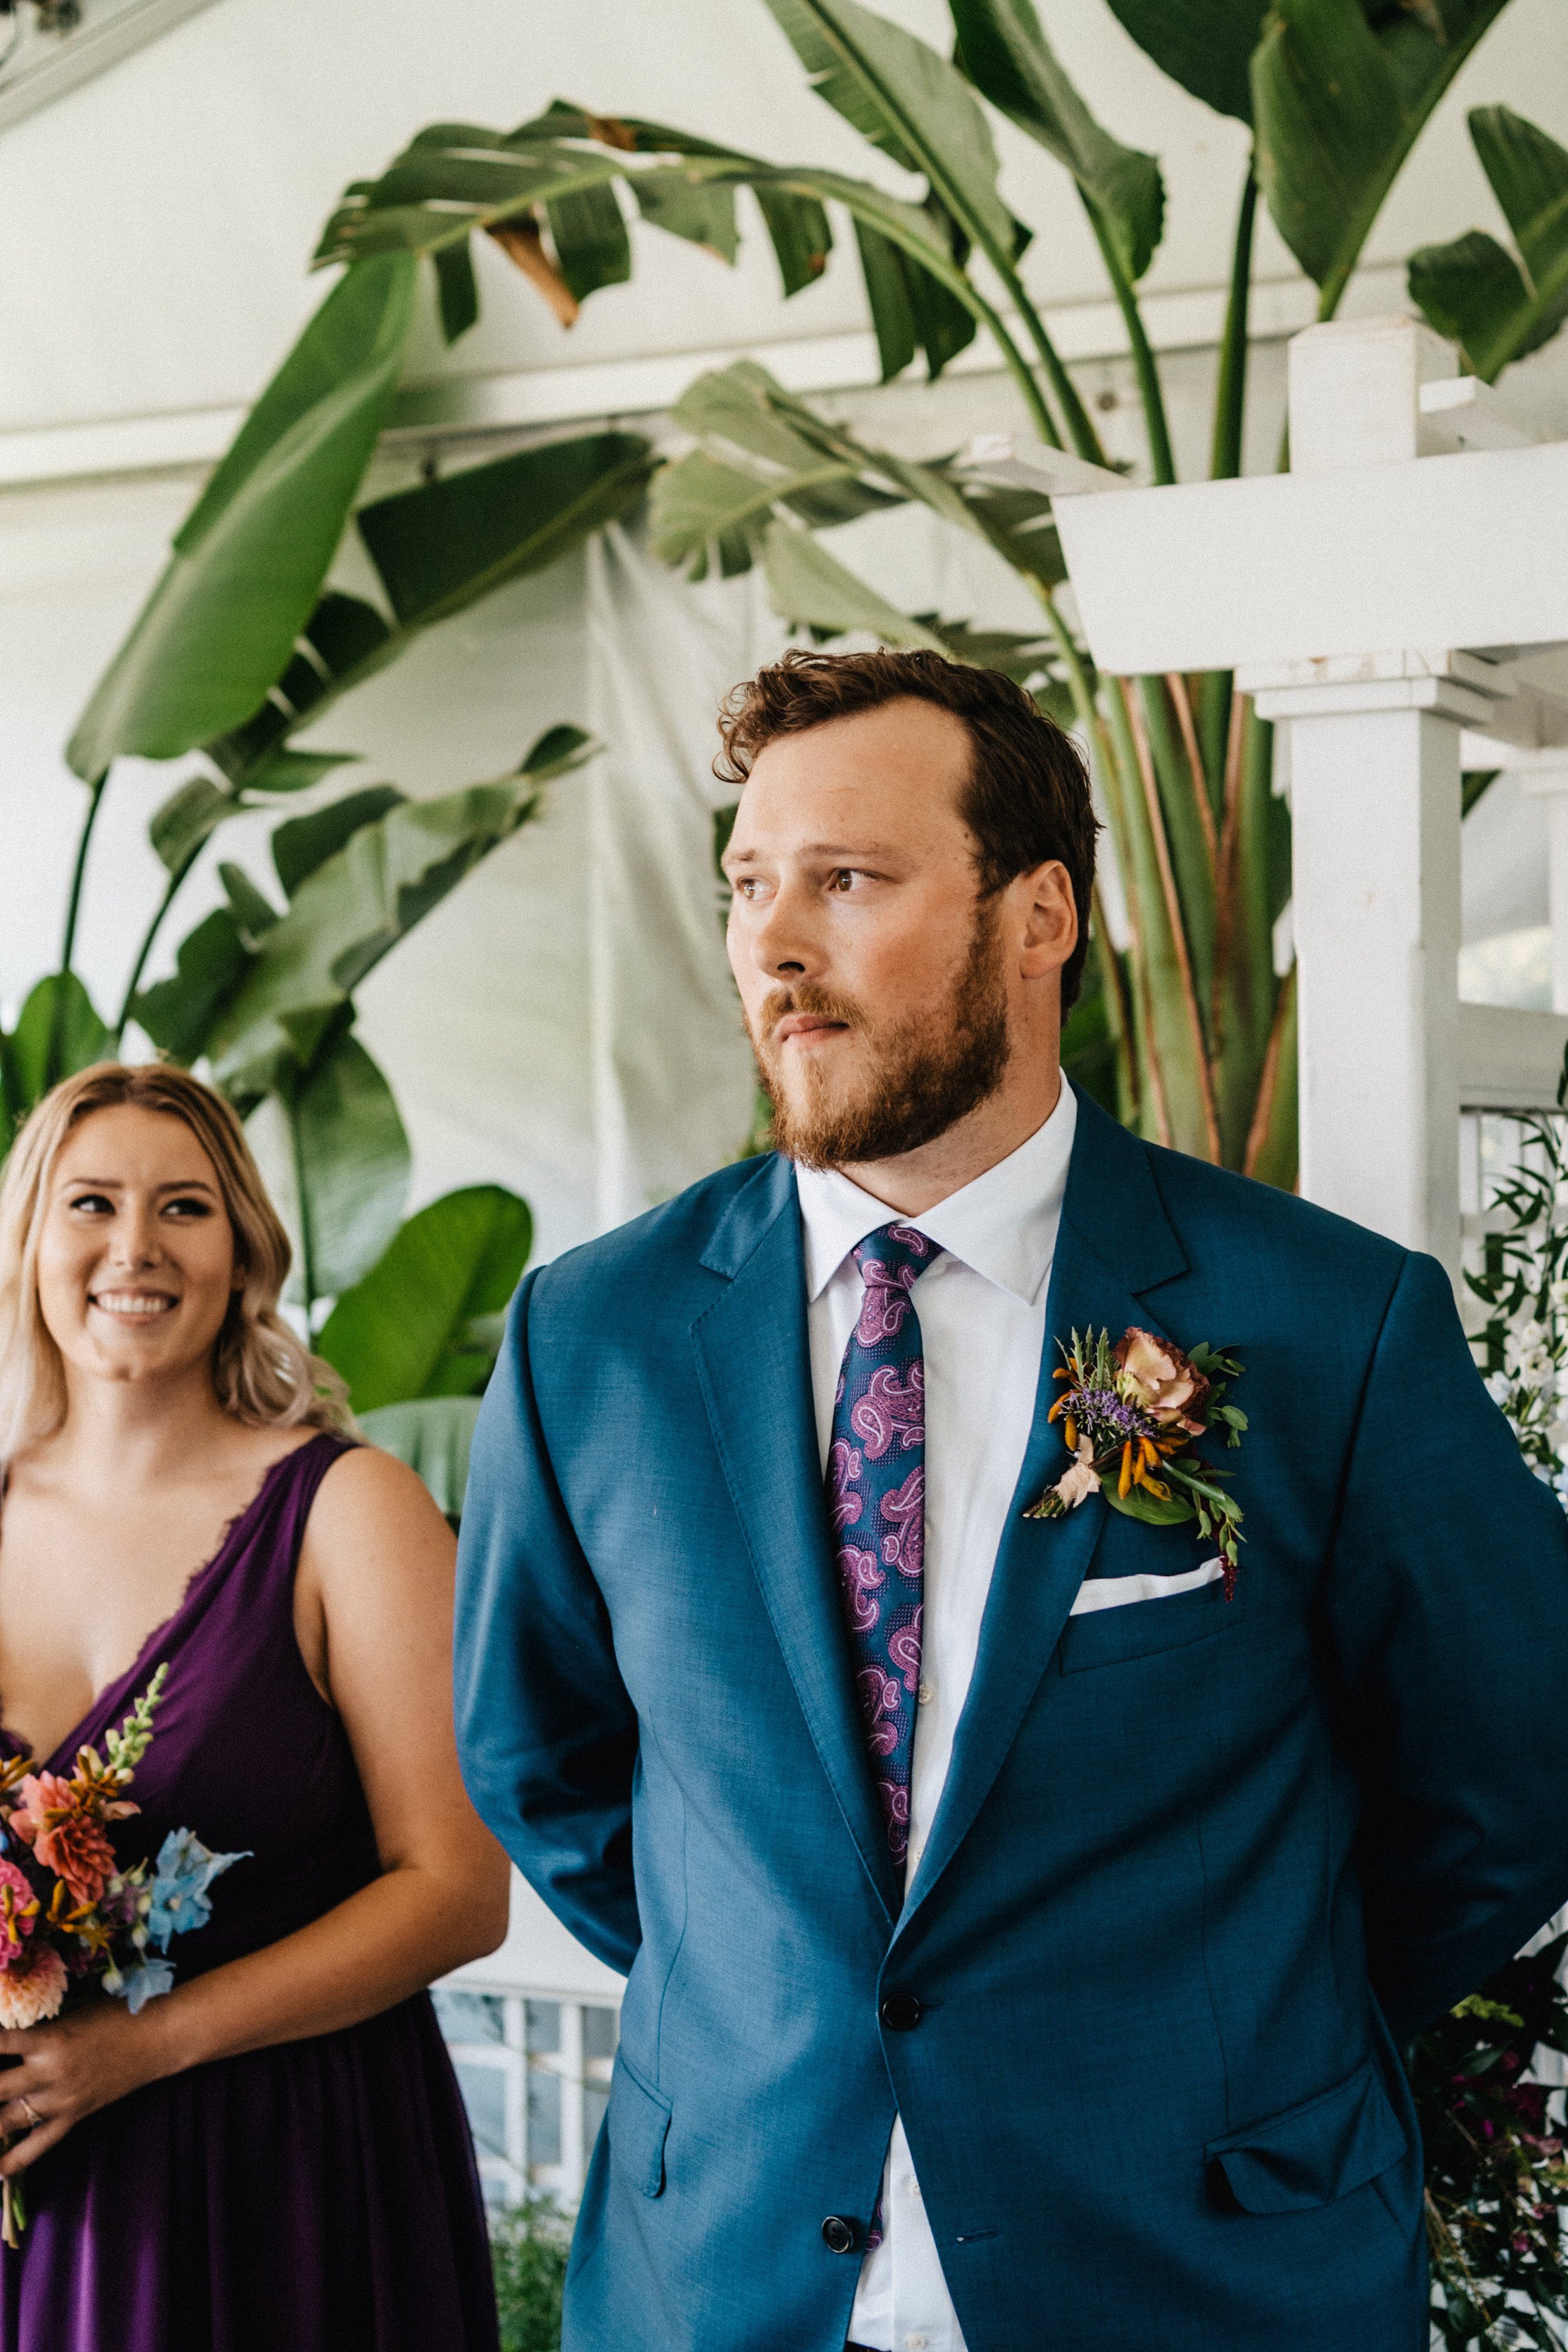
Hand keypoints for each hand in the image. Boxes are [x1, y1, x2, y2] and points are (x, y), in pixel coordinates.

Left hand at [0, 2000, 174, 2175]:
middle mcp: (47, 2074)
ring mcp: (59, 2101)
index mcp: (48, 2039)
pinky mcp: (72, 2118)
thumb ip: (34, 2032)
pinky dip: (9, 2162)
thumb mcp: (70, 2013)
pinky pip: (35, 2148)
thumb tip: (3, 2042)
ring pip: (4, 2123)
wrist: (157, 2037)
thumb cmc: (114, 2014)